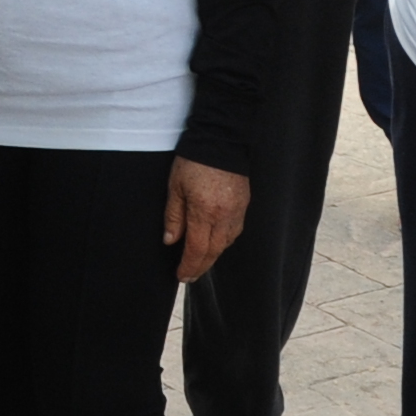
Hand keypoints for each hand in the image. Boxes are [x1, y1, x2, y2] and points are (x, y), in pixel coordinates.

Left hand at [163, 157, 248, 282]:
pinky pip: (234, 231)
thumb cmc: (194, 161)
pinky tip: (215, 242)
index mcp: (204, 212)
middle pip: (213, 252)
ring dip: (212, 255)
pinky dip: (224, 241)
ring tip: (199, 261)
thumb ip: (173, 216)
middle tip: (189, 276)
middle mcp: (224, 217)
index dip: (189, 266)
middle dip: (200, 267)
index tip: (181, 276)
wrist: (221, 139)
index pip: (197, 249)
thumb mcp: (175, 187)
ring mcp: (237, 212)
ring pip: (226, 244)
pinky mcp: (244, 205)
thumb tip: (170, 240)